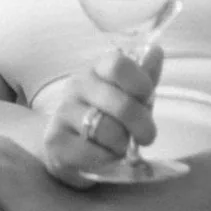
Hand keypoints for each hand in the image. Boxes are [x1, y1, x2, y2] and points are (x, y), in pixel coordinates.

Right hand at [40, 44, 163, 186]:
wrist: (68, 147)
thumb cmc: (105, 117)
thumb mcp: (128, 96)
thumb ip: (144, 76)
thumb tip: (156, 51)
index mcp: (97, 69)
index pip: (119, 65)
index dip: (141, 84)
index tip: (148, 100)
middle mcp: (77, 85)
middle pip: (121, 104)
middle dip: (142, 126)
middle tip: (146, 137)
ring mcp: (63, 111)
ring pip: (108, 131)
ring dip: (122, 145)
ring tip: (119, 146)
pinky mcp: (55, 140)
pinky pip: (93, 153)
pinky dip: (106, 159)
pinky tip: (103, 156)